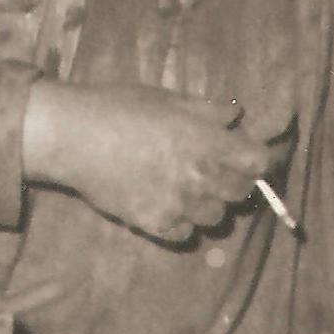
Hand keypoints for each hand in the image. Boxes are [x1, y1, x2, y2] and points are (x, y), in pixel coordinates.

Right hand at [24, 81, 291, 244]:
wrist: (74, 136)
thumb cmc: (120, 108)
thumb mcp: (169, 99)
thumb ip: (208, 111)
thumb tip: (236, 115)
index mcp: (209, 141)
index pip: (259, 163)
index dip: (257, 161)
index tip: (247, 159)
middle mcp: (201, 176)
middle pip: (240, 193)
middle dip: (233, 183)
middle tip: (213, 173)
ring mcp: (179, 204)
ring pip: (214, 218)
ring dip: (207, 206)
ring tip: (185, 190)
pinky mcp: (155, 224)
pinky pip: (185, 235)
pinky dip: (180, 224)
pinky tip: (164, 204)